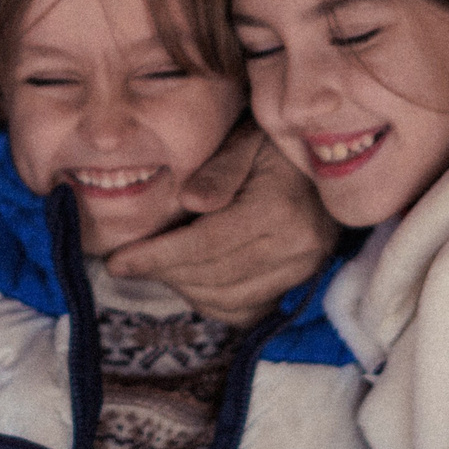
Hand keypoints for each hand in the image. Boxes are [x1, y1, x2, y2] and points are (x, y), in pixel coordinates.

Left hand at [106, 122, 336, 324]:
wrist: (331, 159)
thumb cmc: (277, 142)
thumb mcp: (247, 139)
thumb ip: (219, 169)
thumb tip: (189, 200)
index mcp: (279, 209)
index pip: (206, 244)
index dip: (158, 255)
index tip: (117, 260)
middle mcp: (297, 247)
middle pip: (213, 275)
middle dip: (163, 272)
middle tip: (125, 263)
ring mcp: (302, 270)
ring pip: (227, 298)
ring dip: (183, 287)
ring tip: (156, 266)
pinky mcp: (300, 282)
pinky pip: (246, 309)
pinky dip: (211, 300)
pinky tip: (188, 278)